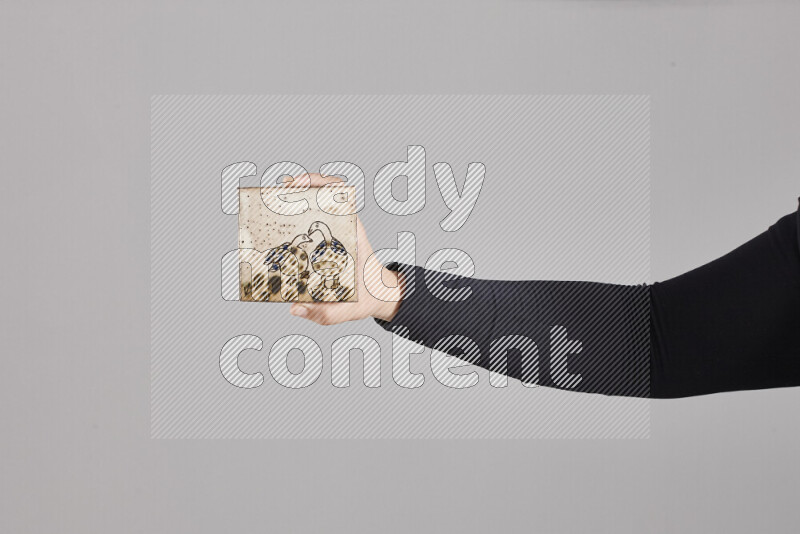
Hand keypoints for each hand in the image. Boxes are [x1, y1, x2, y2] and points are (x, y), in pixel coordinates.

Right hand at [288, 174, 402, 324]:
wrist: (378, 296)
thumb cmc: (365, 299)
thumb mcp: (349, 310)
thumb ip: (324, 313)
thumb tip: (294, 308)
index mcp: (353, 237)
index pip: (342, 198)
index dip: (322, 183)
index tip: (301, 185)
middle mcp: (345, 230)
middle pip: (327, 195)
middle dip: (304, 186)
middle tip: (282, 189)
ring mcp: (336, 233)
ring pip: (318, 205)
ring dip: (299, 198)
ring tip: (277, 198)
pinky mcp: (328, 241)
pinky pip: (313, 222)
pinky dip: (297, 216)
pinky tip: (281, 221)